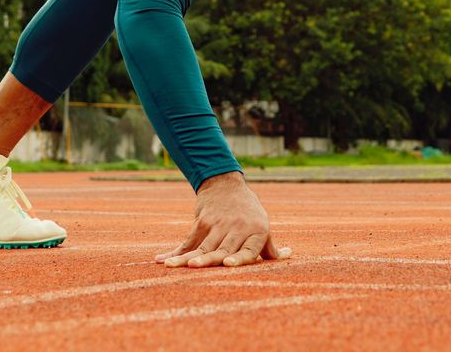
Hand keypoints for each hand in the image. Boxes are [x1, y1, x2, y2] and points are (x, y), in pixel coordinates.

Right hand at [156, 172, 292, 268]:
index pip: (249, 249)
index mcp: (256, 232)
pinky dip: (175, 251)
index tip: (229, 263)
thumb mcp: (261, 225)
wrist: (225, 184)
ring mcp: (218, 223)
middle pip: (221, 249)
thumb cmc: (248, 212)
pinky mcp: (202, 220)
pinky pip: (189, 239)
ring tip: (173, 266)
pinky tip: (162, 259)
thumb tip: (288, 256)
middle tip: (195, 267)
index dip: (240, 257)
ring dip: (186, 257)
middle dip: (207, 259)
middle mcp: (238, 228)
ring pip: (202, 245)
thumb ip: (269, 247)